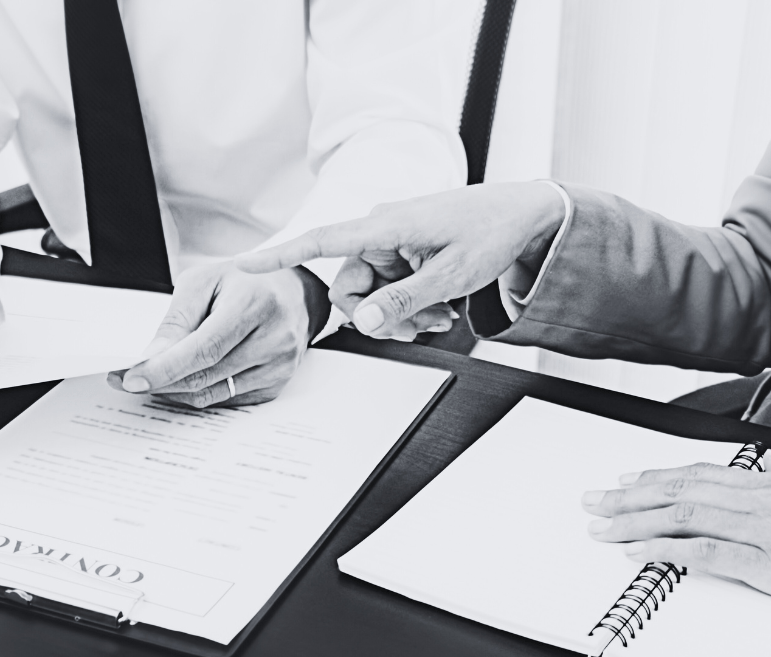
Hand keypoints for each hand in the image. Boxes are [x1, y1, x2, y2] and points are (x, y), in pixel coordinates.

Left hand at [107, 262, 325, 407]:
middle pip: (206, 376)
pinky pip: (226, 399)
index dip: (165, 368)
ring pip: (213, 393)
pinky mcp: (276, 385)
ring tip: (151, 378)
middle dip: (160, 381)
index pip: (205, 348)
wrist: (294, 293)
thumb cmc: (246, 281)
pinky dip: (198, 393)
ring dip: (175, 390)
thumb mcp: (205, 281)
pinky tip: (182, 379)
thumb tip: (151, 357)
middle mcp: (274, 339)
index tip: (132, 378)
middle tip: (127, 379)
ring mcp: (279, 366)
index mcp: (256, 304)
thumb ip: (177, 319)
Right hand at [235, 182, 565, 340]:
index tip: (246, 265)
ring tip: (439, 317)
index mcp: (385, 226)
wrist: (524, 215)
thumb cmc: (491, 232)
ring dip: (401, 314)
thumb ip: (403, 302)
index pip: (321, 241)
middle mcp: (381, 231)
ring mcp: (392, 243)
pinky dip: (411, 305)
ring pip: (372, 295)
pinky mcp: (403, 253)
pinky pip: (390, 289)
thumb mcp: (451, 277)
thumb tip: (362, 322)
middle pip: (350, 287)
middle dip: (380, 316)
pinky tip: (439, 309)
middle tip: (418, 328)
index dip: (281, 255)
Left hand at [581, 456, 770, 616]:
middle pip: (682, 492)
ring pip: (684, 518)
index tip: (627, 480)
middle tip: (592, 501)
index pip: (703, 473)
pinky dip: (665, 552)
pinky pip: (706, 554)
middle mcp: (765, 498)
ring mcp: (766, 530)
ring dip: (634, 522)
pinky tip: (636, 554)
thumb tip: (770, 461)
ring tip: (599, 527)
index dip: (659, 476)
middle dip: (630, 497)